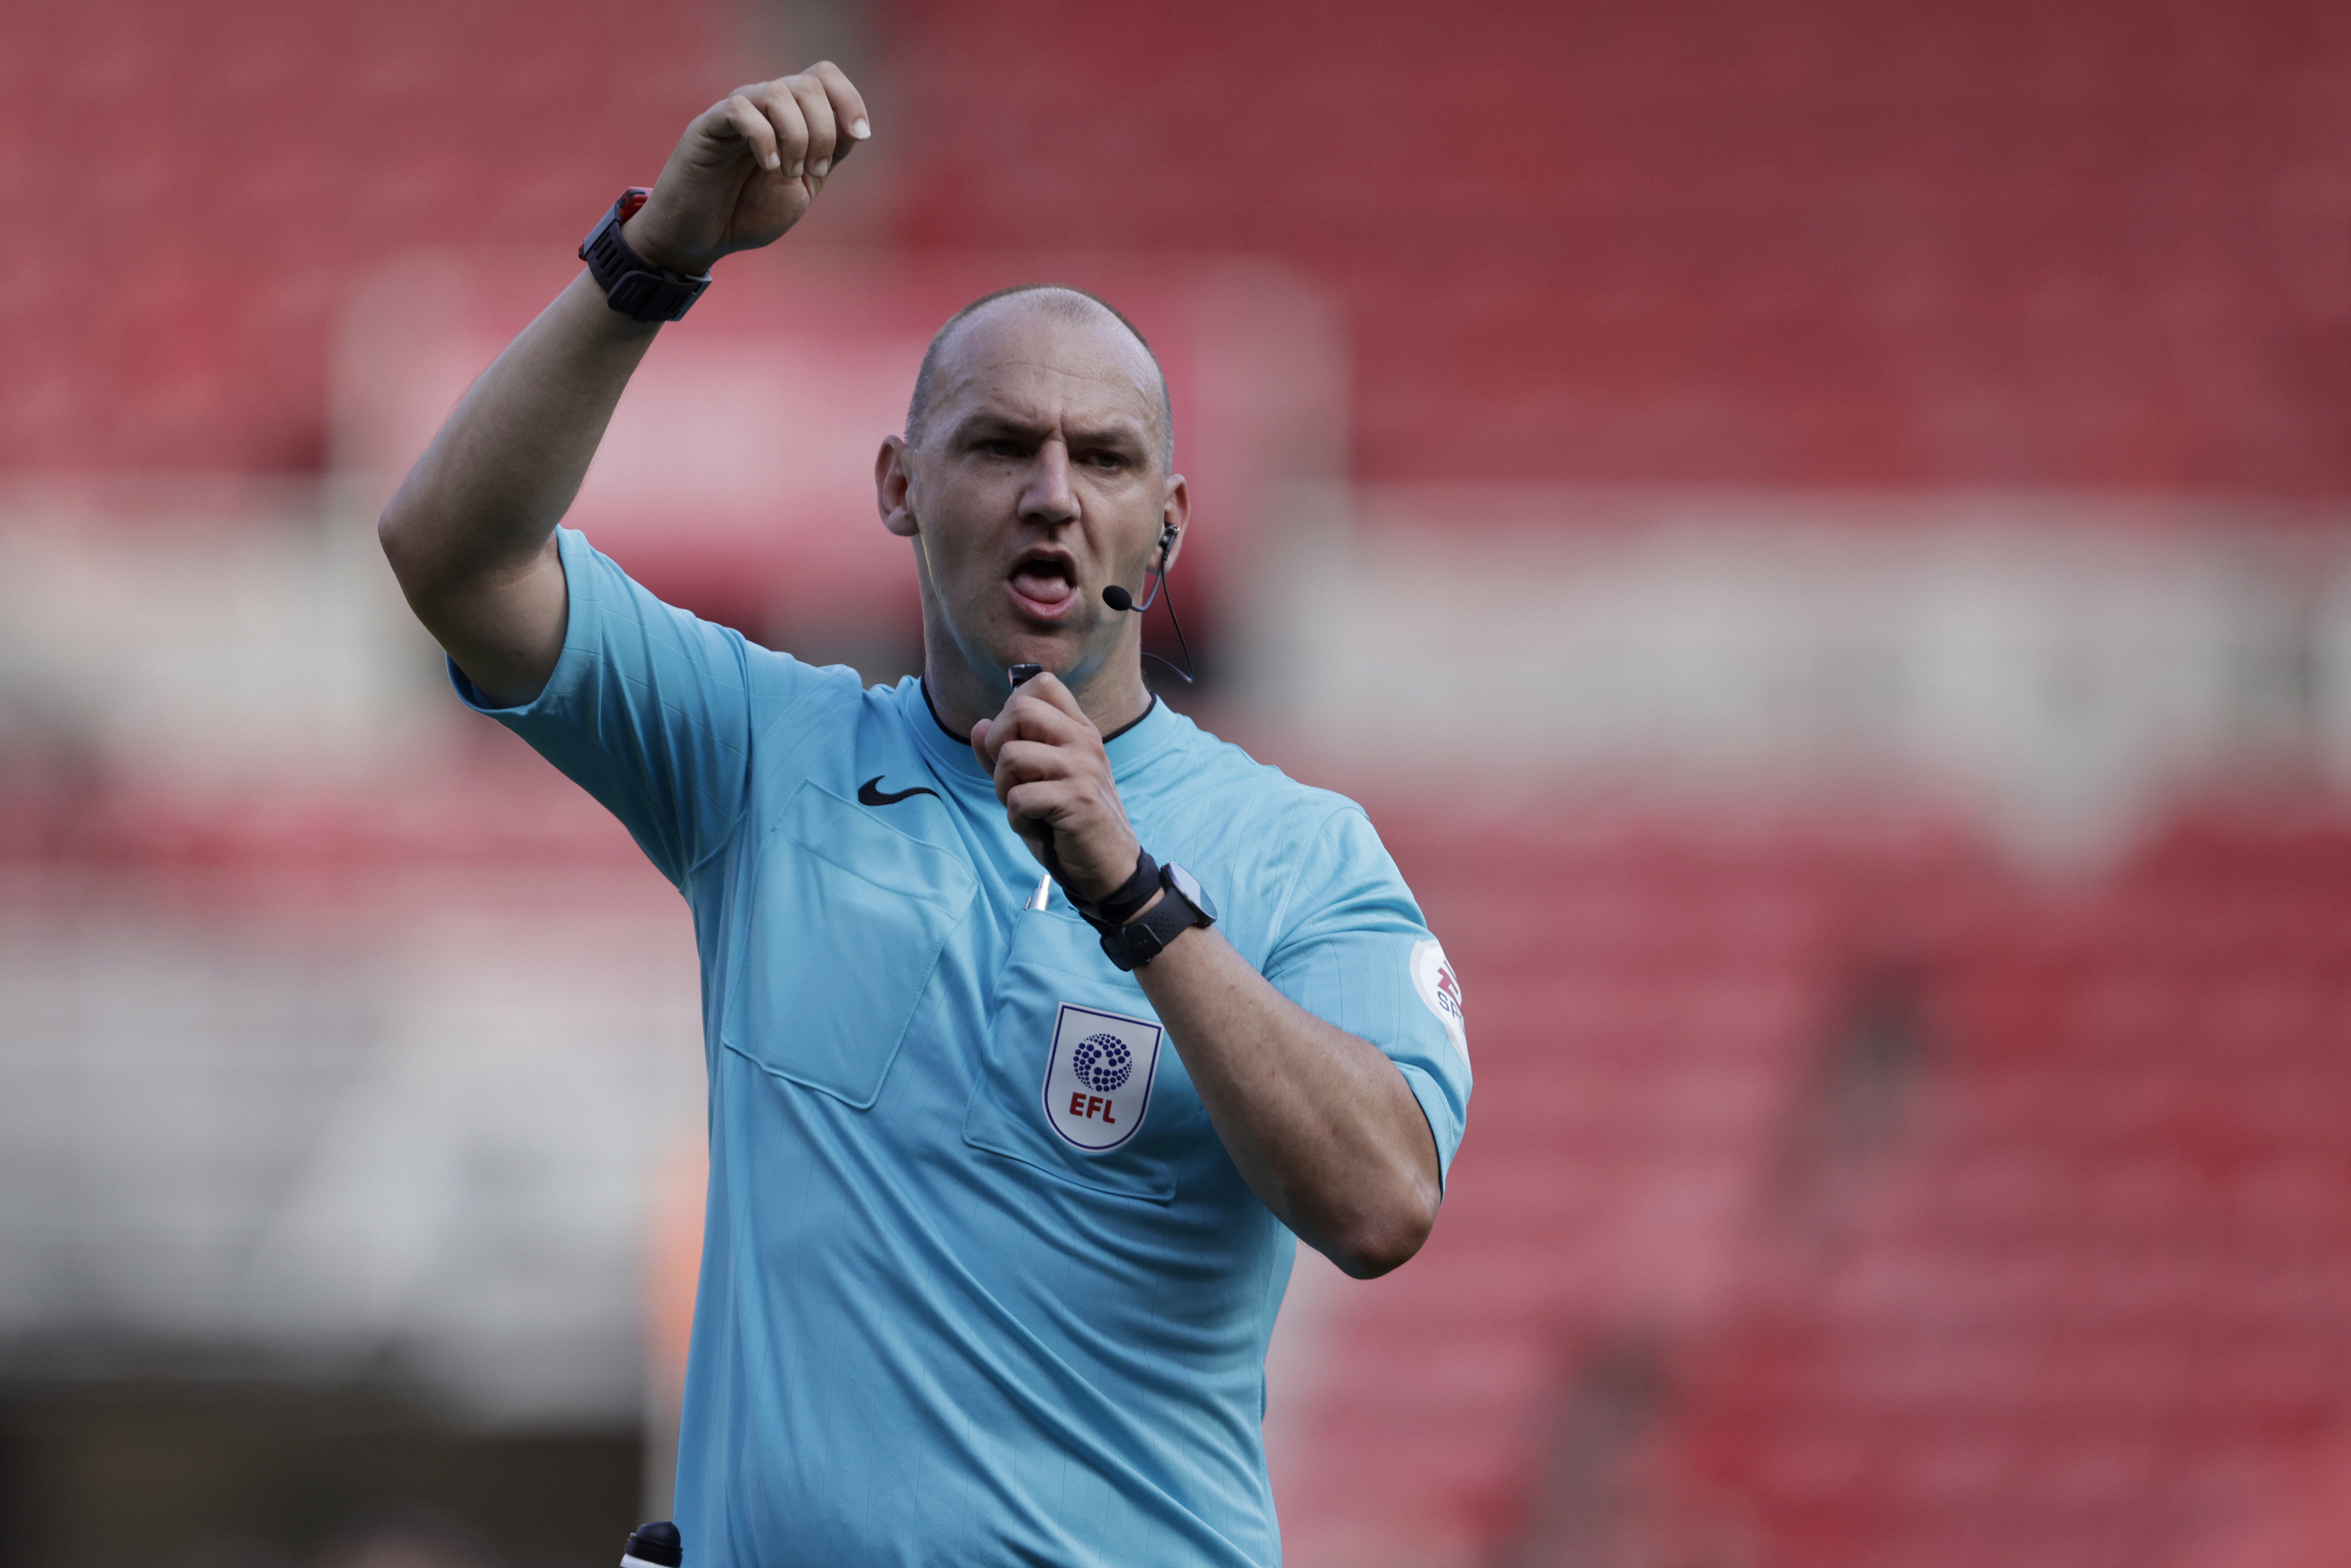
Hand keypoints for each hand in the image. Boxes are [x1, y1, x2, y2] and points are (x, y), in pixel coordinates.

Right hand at [619, 63, 869, 276]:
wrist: (701, 237)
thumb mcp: (804, 188)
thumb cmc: (748, 213)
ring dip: (796, 137)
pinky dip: (764, 138)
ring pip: (778, 92)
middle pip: (808, 83)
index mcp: (791, 118)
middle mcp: (764, 107)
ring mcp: (736, 113)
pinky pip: (741, 109)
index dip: (849, 99)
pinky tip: (768, 165)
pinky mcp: (708, 125)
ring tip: (788, 173)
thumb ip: (828, 156)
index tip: (859, 135)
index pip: (824, 76)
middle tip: (814, 171)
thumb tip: (855, 127)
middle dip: (824, 131)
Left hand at [971, 674, 1144, 901]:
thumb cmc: (1068, 822)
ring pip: (1012, 755)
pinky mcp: (1078, 799)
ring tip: (1025, 807)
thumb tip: (979, 726)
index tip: (1017, 743)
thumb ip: (1004, 753)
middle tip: (1011, 777)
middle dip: (997, 744)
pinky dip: (1017, 819)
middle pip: (1020, 709)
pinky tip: (1036, 827)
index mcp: (1077, 729)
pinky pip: (1020, 797)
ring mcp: (1083, 767)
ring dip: (1004, 788)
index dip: (1012, 709)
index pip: (1041, 685)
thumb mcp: (1035, 781)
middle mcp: (1083, 740)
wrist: (1109, 866)